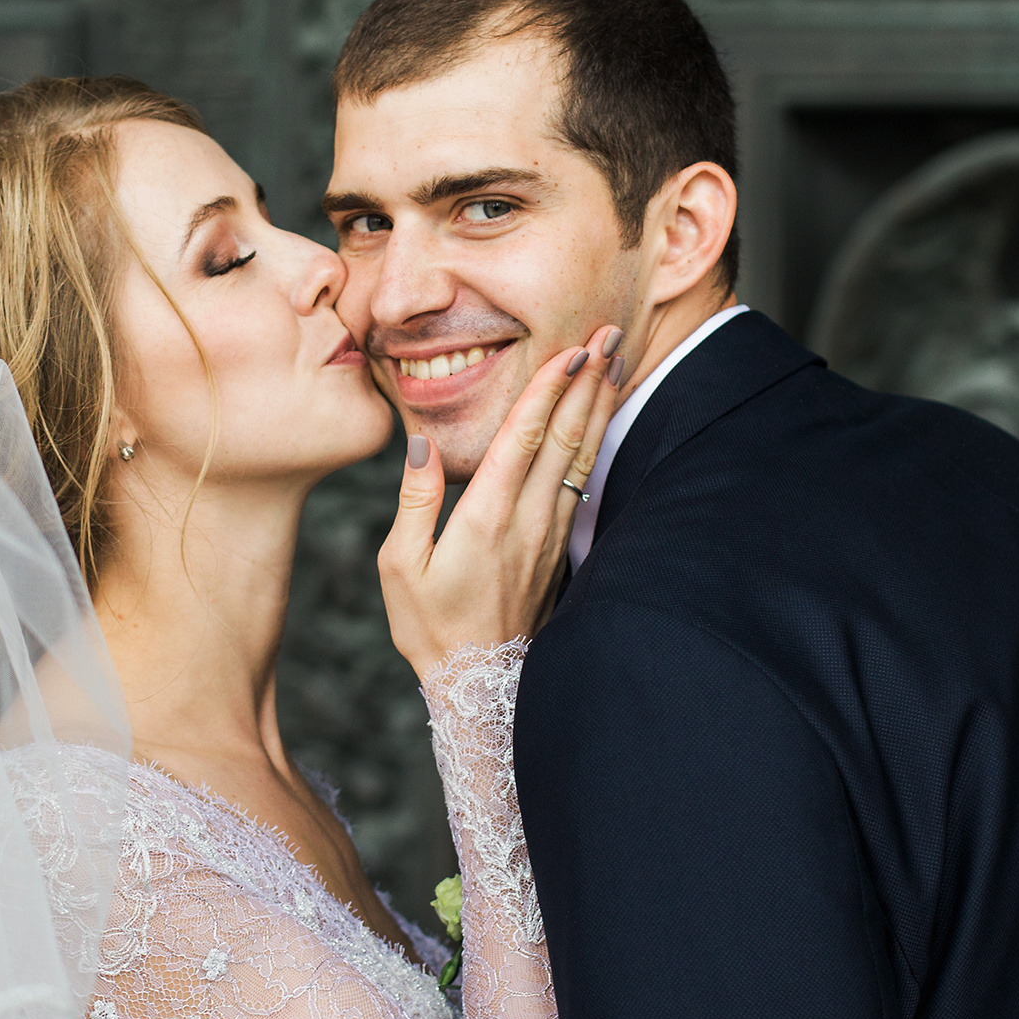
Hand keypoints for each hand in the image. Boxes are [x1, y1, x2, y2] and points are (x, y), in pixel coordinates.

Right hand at [379, 326, 627, 681]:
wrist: (482, 684)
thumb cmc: (430, 626)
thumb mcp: (401, 565)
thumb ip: (414, 500)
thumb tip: (421, 443)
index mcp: (484, 516)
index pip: (523, 438)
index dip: (550, 390)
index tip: (572, 350)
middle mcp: (525, 519)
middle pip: (565, 437)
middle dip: (588, 382)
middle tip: (609, 334)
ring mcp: (548, 533)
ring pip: (581, 456)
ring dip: (599, 406)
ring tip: (617, 363)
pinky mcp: (557, 546)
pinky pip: (580, 481)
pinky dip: (593, 443)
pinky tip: (600, 421)